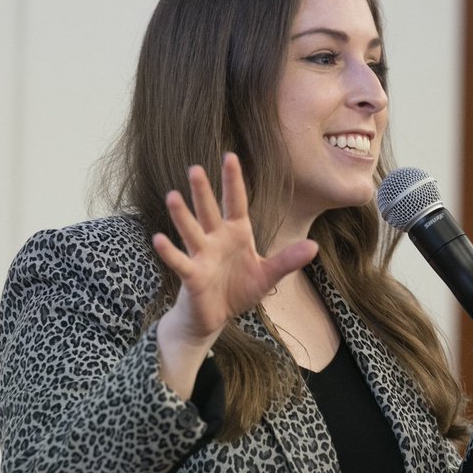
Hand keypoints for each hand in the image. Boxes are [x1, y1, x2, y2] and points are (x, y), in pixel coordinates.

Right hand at [152, 153, 316, 396]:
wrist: (215, 316)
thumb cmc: (238, 290)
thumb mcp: (267, 275)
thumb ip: (288, 260)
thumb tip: (315, 246)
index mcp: (236, 234)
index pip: (236, 202)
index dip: (233, 181)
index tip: (230, 156)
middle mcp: (216, 239)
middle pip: (209, 211)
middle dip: (203, 191)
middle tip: (195, 169)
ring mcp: (202, 256)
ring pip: (191, 231)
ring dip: (182, 215)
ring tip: (172, 195)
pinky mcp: (192, 275)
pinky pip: (180, 261)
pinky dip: (169, 252)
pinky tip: (158, 238)